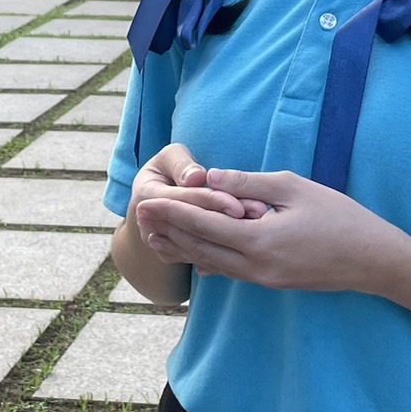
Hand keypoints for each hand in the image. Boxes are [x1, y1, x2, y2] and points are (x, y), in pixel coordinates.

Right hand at [129, 146, 267, 264]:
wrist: (159, 195)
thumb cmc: (171, 166)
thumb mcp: (172, 157)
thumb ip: (182, 165)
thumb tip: (196, 178)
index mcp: (147, 196)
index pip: (186, 201)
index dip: (213, 201)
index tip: (239, 204)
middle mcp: (151, 224)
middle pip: (196, 224)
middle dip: (229, 218)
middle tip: (260, 211)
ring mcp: (163, 243)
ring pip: (203, 242)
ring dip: (233, 233)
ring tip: (262, 220)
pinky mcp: (178, 254)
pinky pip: (205, 254)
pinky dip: (229, 246)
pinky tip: (256, 239)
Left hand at [136, 168, 408, 292]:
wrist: (373, 261)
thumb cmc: (340, 217)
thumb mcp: (294, 188)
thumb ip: (250, 183)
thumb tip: (212, 176)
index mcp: (259, 240)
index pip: (203, 224)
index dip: (172, 211)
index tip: (146, 199)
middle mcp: (255, 266)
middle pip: (199, 248)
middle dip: (169, 230)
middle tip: (141, 213)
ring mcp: (263, 279)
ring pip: (212, 262)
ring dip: (183, 245)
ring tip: (158, 232)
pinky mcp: (273, 282)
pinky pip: (230, 271)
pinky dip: (208, 259)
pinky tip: (195, 254)